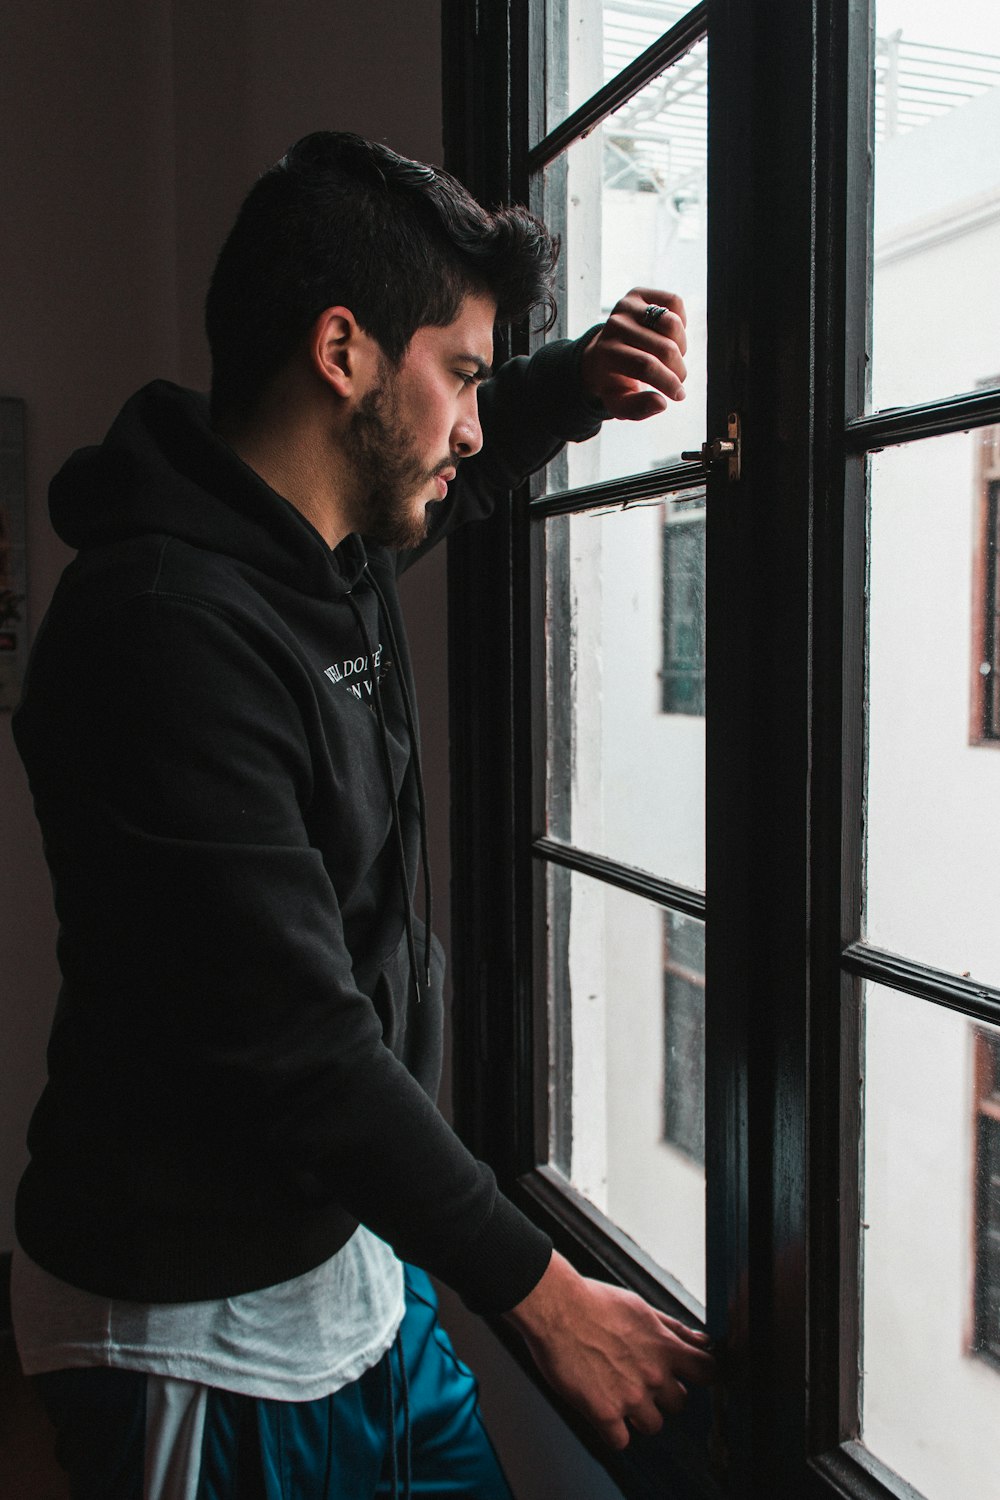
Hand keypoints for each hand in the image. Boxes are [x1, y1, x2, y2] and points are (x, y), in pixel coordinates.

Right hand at [504, 1251, 713, 1449]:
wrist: (556, 1308)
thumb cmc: (594, 1302)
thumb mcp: (641, 1307)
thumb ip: (673, 1328)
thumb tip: (703, 1340)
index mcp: (665, 1347)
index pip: (708, 1372)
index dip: (701, 1375)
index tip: (690, 1376)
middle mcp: (653, 1375)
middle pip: (680, 1403)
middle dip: (664, 1395)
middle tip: (641, 1381)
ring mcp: (630, 1397)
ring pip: (653, 1425)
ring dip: (639, 1415)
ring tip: (618, 1395)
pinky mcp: (604, 1414)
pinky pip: (621, 1442)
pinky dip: (613, 1432)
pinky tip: (603, 1412)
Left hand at [580, 288, 687, 419]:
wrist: (603, 354)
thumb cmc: (616, 381)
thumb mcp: (620, 403)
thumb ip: (638, 409)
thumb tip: (662, 403)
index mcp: (606, 353)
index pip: (646, 366)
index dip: (668, 382)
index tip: (679, 395)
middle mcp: (615, 325)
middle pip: (664, 348)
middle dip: (678, 370)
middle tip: (677, 379)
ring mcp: (626, 306)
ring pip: (673, 324)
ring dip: (681, 347)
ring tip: (672, 358)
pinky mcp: (638, 293)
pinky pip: (675, 303)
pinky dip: (681, 321)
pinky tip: (670, 337)